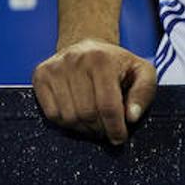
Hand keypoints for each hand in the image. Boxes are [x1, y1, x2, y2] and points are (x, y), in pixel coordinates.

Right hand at [32, 39, 157, 144]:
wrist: (89, 46)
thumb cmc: (117, 64)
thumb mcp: (141, 72)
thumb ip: (143, 93)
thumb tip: (131, 117)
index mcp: (102, 59)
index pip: (108, 105)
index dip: (115, 128)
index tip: (119, 138)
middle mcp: (75, 60)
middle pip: (87, 114)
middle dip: (100, 129)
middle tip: (106, 130)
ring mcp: (55, 67)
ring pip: (68, 117)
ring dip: (83, 128)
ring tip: (94, 122)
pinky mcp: (40, 75)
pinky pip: (51, 114)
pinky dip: (66, 123)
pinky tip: (78, 115)